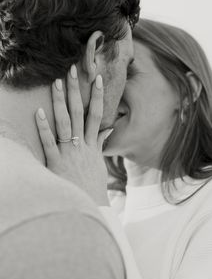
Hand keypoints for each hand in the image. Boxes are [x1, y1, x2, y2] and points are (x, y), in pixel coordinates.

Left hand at [35, 65, 112, 204]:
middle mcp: (83, 146)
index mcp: (93, 146)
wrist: (90, 207)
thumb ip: (101, 144)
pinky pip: (50, 143)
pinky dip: (44, 128)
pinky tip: (38, 112)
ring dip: (60, 102)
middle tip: (71, 70)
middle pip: (80, 113)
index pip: (97, 116)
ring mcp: (70, 153)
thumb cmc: (93, 186)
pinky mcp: (57, 163)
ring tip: (55, 83)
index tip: (97, 79)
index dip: (98, 97)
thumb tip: (106, 130)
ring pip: (66, 123)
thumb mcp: (100, 164)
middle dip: (76, 91)